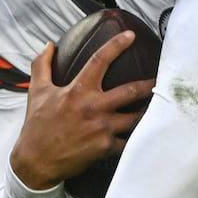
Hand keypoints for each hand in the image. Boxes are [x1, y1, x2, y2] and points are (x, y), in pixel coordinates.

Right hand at [10, 35, 154, 190]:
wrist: (35, 162)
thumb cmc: (37, 126)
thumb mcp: (37, 92)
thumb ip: (42, 66)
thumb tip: (49, 45)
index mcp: (77, 91)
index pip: (99, 60)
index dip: (117, 45)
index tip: (131, 36)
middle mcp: (92, 107)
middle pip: (131, 91)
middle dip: (149, 84)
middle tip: (163, 78)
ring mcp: (101, 128)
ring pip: (136, 117)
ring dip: (148, 111)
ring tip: (160, 106)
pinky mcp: (105, 147)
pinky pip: (129, 140)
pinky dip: (138, 136)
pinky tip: (147, 132)